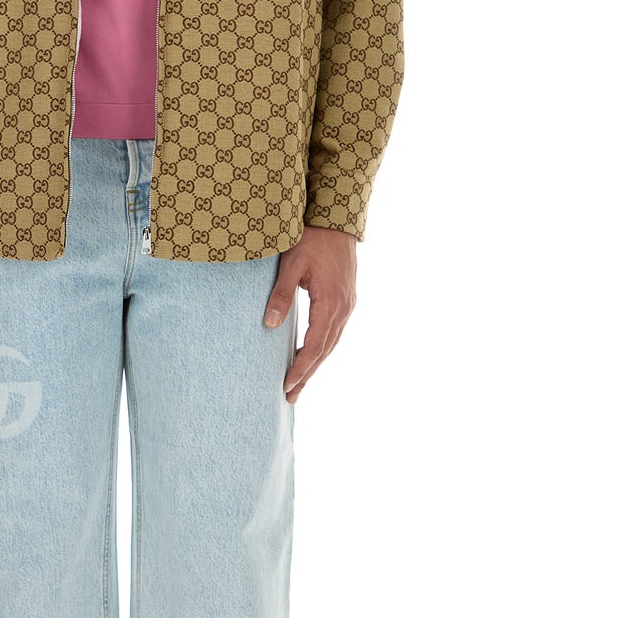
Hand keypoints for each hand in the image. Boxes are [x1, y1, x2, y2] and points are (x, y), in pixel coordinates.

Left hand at [264, 225, 357, 402]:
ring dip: (315, 365)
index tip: (286, 385)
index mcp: (330, 302)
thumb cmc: (312, 239)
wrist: (337, 220)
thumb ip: (280, 295)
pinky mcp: (346, 300)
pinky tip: (311, 357)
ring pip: (331, 344)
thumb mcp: (291, 265)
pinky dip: (322, 349)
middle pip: (325, 351)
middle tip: (290, 396)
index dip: (300, 368)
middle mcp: (344, 308)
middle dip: (307, 375)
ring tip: (299, 384)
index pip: (314, 345)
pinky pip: (334, 332)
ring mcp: (348, 305)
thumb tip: (269, 325)